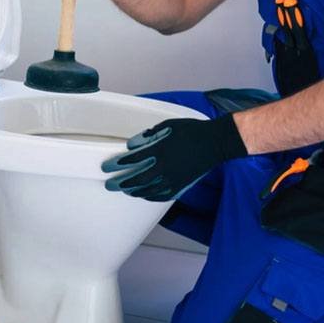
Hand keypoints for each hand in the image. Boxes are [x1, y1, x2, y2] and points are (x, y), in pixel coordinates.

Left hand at [102, 116, 246, 201]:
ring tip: (124, 190)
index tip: (107, 167)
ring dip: (133, 191)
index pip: (132, 160)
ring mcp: (174, 178)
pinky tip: (143, 195)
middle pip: (136, 179)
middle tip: (109, 184)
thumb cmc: (192, 131)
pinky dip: (150, 196)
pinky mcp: (182, 185)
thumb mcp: (168, 125)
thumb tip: (132, 145)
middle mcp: (165, 167)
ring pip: (148, 190)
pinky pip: (162, 195)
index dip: (117, 164)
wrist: (215, 142)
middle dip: (120, 182)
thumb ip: (148, 135)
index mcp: (160, 150)